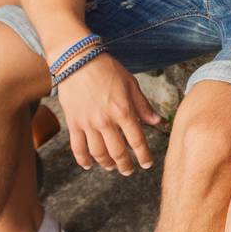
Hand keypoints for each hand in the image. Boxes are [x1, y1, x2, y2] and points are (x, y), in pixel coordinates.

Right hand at [57, 53, 162, 173]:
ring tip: (111, 167)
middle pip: (118, 152)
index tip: (147, 164)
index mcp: (123, 111)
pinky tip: (89, 165)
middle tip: (129, 170)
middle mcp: (106, 121)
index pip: (137, 140)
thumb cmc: (107, 69)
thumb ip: (143, 105)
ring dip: (107, 164)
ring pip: (98, 153)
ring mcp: (88, 123)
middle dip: (125, 165)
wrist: (77, 60)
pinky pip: (77, 148)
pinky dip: (83, 160)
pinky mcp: (73, 123)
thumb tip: (157, 122)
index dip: (144, 155)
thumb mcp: (131, 83)